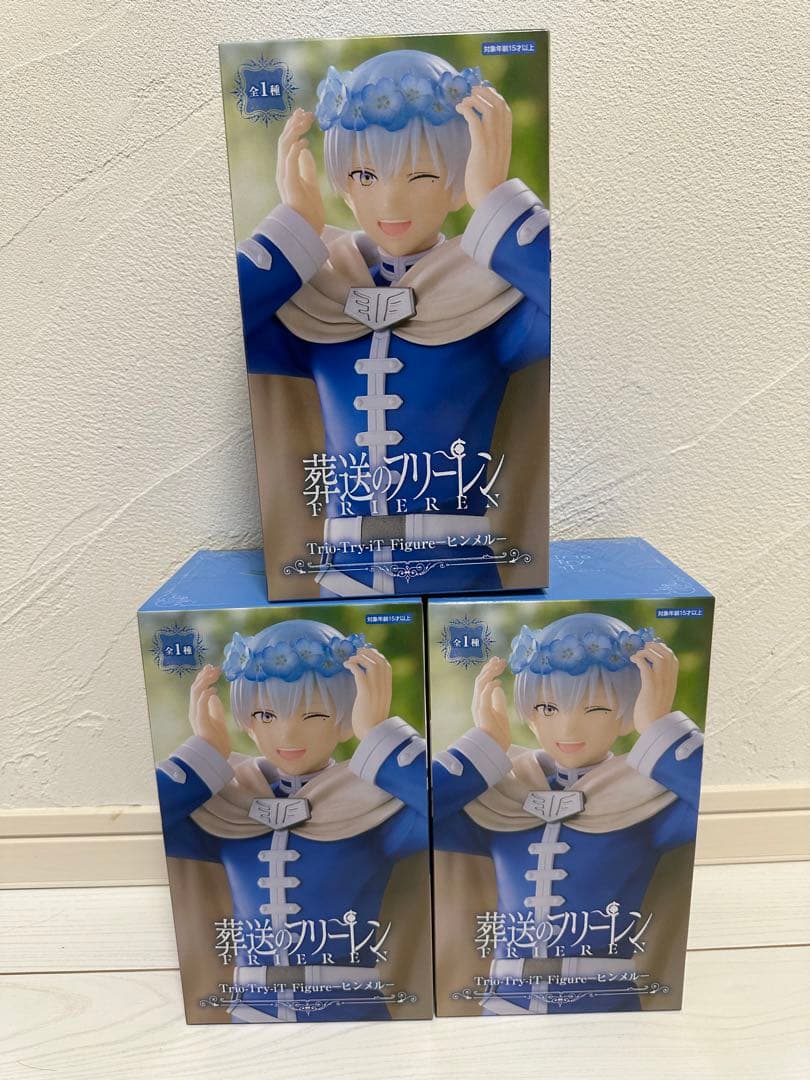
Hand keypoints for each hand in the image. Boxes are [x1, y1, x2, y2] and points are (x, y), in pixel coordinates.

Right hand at [188, 665, 230, 758]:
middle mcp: (194, 710)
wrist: (217, 754)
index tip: (212, 667)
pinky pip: (200, 704)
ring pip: (196, 692)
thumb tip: (214, 694)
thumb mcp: (217, 718)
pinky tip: (214, 689)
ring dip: (205, 681)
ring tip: (215, 674)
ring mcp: (196, 715)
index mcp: (197, 709)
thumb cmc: (217, 738)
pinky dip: (206, 694)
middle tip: (214, 667)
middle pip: (196, 687)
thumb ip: (214, 706)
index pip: (197, 689)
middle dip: (204, 675)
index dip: (203, 677)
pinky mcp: (200, 720)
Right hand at [275, 108, 324, 234]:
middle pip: (285, 140)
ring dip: (295, 131)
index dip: (294, 126)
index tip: (304, 114)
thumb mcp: (310, 182)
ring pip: (284, 146)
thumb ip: (306, 166)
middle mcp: (282, 170)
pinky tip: (306, 141)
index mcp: (286, 169)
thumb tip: (306, 151)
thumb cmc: (308, 209)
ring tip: (306, 120)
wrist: (307, 228)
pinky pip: (289, 160)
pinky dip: (296, 148)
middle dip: (294, 123)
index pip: (287, 142)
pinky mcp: (289, 182)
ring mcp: (284, 176)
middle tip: (306, 112)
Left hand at [343, 647, 392, 740]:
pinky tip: (346, 665)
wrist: (372, 733)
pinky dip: (352, 664)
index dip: (376, 656)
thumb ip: (376, 694)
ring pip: (371, 662)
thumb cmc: (371, 721)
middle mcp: (384, 685)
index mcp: (387, 688)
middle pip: (379, 660)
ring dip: (359, 657)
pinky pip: (359, 671)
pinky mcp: (365, 692)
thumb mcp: (377, 705)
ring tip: (350, 659)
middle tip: (357, 652)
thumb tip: (367, 687)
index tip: (366, 654)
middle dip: (368, 652)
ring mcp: (376, 688)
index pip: (386, 665)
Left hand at [455, 85, 511, 209]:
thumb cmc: (487, 186)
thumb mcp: (492, 165)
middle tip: (472, 90)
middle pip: (499, 104)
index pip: (506, 111)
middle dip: (485, 93)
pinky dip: (466, 108)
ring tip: (464, 100)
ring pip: (488, 107)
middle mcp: (502, 137)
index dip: (495, 99)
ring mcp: (493, 140)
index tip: (483, 95)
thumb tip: (482, 148)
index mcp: (506, 141)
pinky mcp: (481, 145)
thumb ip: (491, 152)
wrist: (489, 198)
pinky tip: (458, 109)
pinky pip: (475, 118)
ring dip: (475, 99)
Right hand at [472, 656, 510, 751]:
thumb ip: (498, 700)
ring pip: (480, 683)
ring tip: (500, 666)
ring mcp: (478, 706)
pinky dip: (490, 686)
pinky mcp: (482, 711)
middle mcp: (477, 701)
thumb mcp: (500, 712)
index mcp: (481, 701)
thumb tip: (498, 687)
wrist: (496, 747)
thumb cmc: (498, 732)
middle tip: (500, 659)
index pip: (482, 681)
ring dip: (490, 673)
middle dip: (490, 667)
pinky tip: (498, 681)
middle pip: (481, 679)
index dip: (489, 669)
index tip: (498, 661)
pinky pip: (484, 694)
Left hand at [630, 643, 679, 733]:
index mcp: (672, 681)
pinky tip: (632, 659)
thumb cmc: (653, 712)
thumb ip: (659, 684)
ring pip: (658, 657)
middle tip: (643, 647)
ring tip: (637, 654)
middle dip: (655, 646)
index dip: (662, 649)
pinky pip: (645, 665)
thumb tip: (649, 675)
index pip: (673, 658)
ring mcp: (661, 682)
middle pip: (667, 654)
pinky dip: (639, 658)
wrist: (653, 726)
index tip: (651, 648)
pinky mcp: (650, 686)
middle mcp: (668, 679)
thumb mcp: (660, 695)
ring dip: (646, 651)